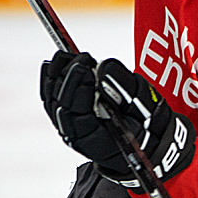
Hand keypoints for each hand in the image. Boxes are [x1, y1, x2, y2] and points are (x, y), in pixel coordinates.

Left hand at [40, 52, 195, 187]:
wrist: (145, 137)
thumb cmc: (147, 123)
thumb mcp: (146, 103)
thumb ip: (125, 85)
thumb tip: (103, 68)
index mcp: (99, 140)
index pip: (79, 115)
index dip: (80, 90)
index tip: (87, 67)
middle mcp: (79, 136)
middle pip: (62, 107)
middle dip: (68, 79)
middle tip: (81, 58)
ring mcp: (71, 127)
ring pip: (53, 103)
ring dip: (56, 78)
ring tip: (65, 57)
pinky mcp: (69, 116)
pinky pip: (52, 100)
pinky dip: (50, 81)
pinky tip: (52, 65)